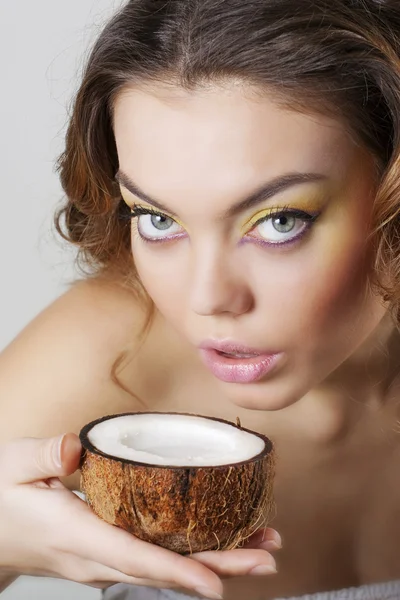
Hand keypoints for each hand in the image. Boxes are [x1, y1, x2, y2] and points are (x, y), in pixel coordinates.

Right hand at [0, 434, 279, 598]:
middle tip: (268, 557)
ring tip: (262, 550)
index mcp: (76, 535)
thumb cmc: (1, 496)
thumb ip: (44, 454)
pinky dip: (194, 555)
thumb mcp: (13, 465)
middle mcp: (96, 558)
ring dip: (216, 561)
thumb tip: (75, 448)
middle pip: (165, 569)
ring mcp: (103, 561)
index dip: (177, 572)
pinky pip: (157, 560)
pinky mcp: (108, 554)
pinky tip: (221, 544)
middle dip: (219, 566)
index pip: (133, 557)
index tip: (218, 584)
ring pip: (166, 568)